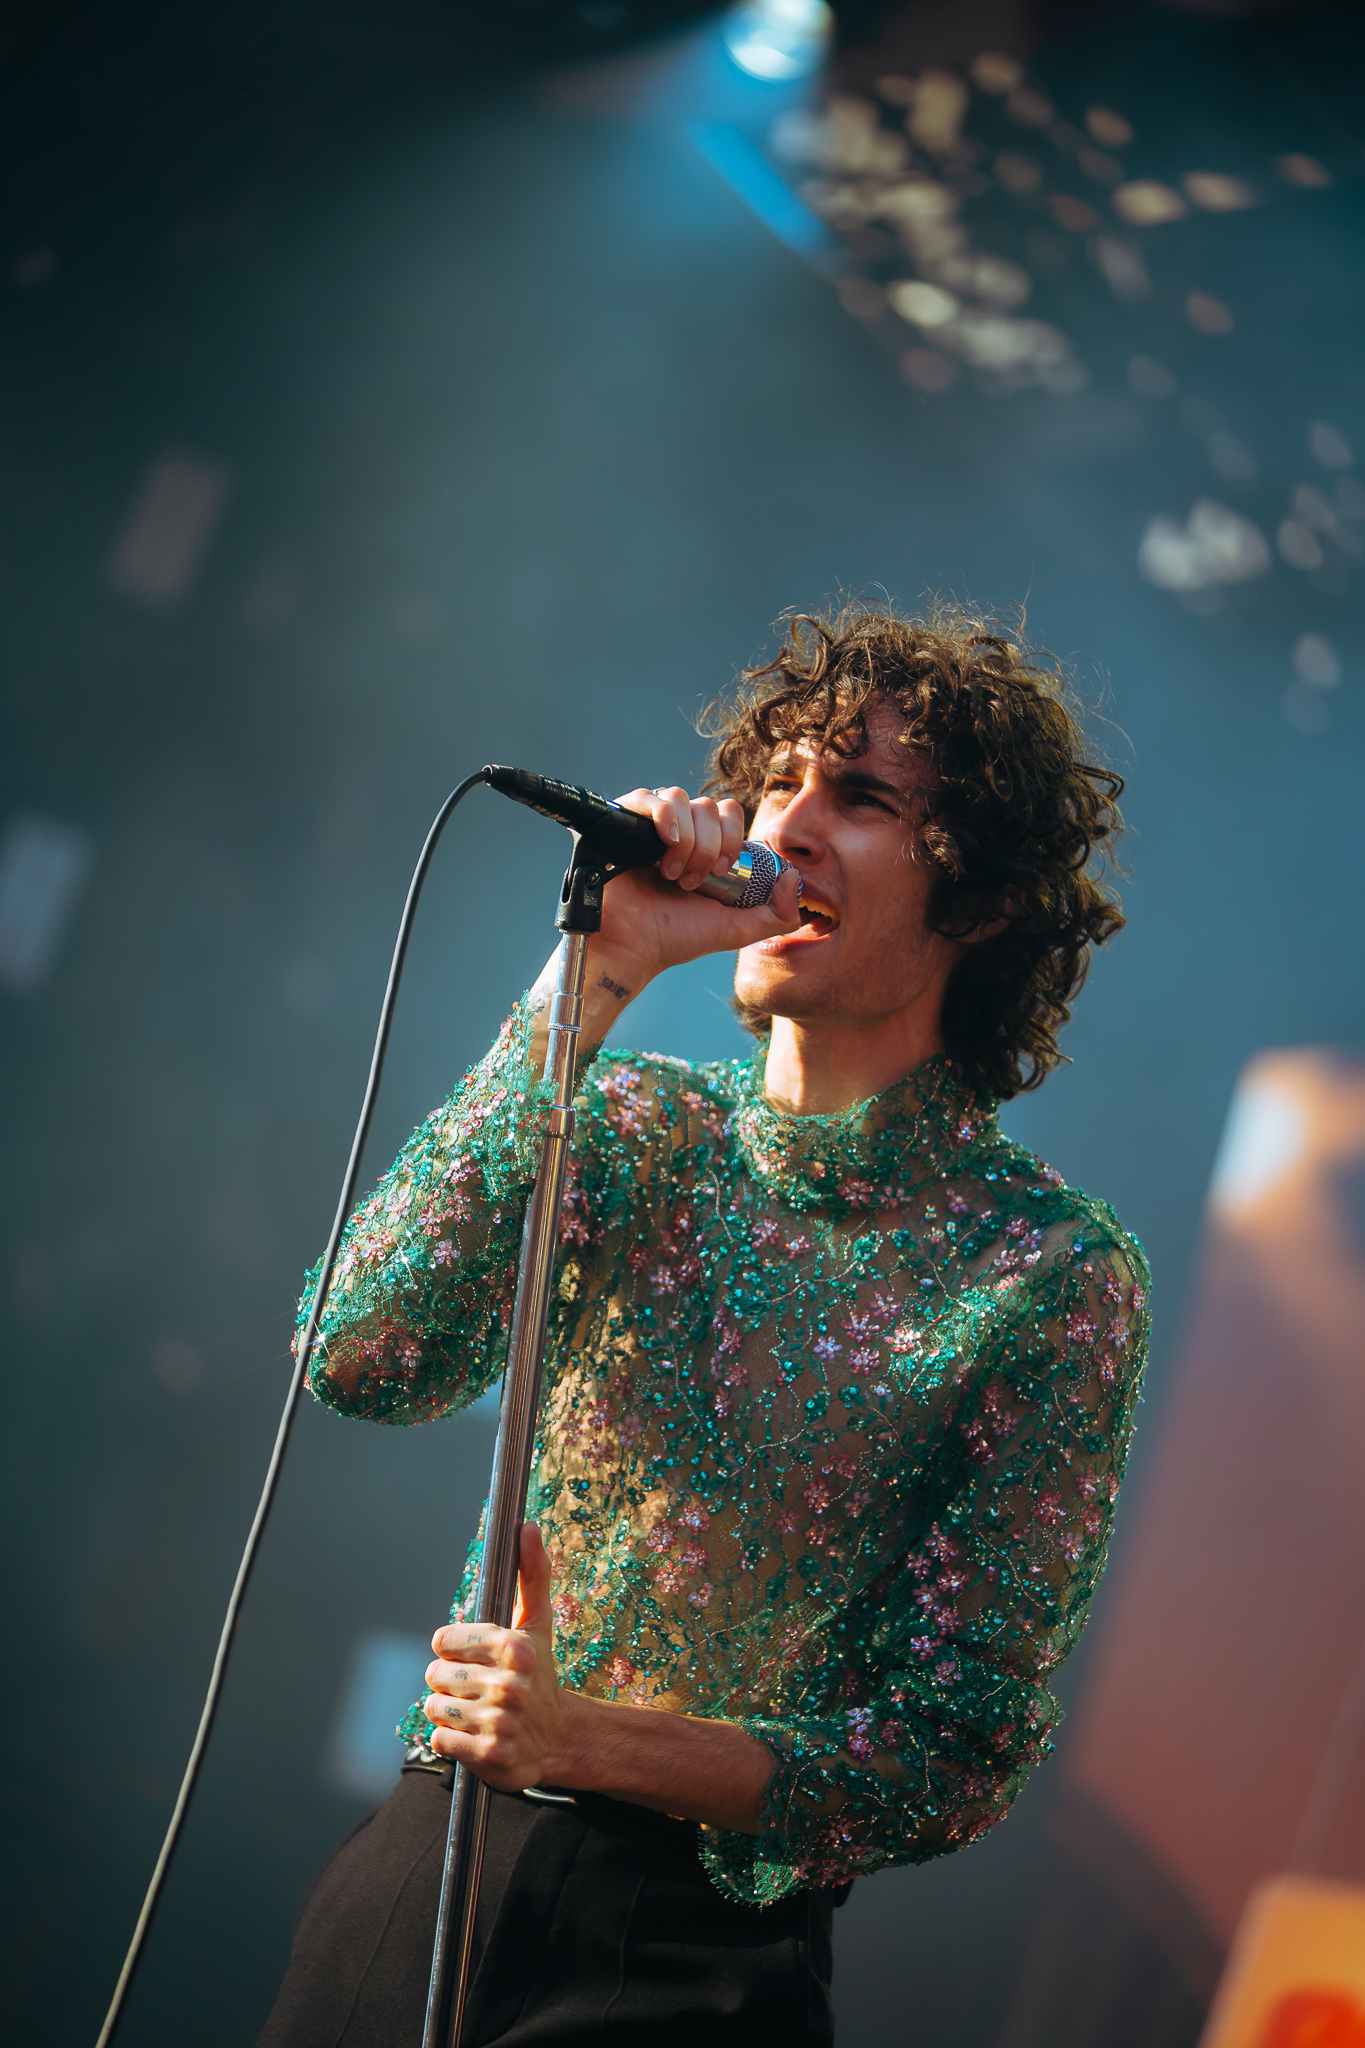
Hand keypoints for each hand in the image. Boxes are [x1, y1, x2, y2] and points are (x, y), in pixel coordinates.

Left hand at [423, 1523, 568, 1791]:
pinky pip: (438, 1738)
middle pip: (434, 1675)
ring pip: (433, 1707)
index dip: (454, 1650)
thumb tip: (526, 1526)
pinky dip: (451, 1738)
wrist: (561, 1740)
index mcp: (514, 1646)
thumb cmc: (541, 1676)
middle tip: (479, 1689)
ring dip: (449, 1711)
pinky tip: (475, 1735)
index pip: (442, 1640)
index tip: (477, 1659)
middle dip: (450, 1682)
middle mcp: (508, 1683)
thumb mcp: (537, 1625)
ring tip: (477, 1712)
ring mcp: (498, 1721)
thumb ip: (531, 1575)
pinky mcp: (488, 1754)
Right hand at [589, 786, 801, 993]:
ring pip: (683, 799)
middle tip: (692, 882)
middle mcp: (679, 832)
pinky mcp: (624, 822)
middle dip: (709, 846)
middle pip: (710, 805)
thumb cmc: (676, 938)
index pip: (731, 814)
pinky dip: (664, 817)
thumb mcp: (737, 930)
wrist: (631, 946)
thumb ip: (778, 915)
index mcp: (705, 848)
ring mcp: (651, 826)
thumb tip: (794, 875)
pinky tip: (664, 845)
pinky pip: (651, 796)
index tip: (721, 873)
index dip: (732, 839)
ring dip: (686, 842)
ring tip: (671, 875)